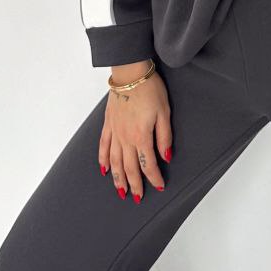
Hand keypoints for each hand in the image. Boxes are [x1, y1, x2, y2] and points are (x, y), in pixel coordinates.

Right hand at [99, 65, 171, 202]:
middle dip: (134, 185)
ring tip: (121, 191)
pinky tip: (105, 169)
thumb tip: (167, 157)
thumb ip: (165, 137)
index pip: (148, 164)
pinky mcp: (108, 124)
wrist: (130, 72)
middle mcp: (125, 138)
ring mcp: (114, 132)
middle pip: (129, 168)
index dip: (154, 177)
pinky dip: (103, 159)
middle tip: (137, 198)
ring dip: (117, 178)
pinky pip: (103, 146)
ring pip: (115, 162)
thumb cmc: (150, 89)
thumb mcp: (165, 112)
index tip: (159, 186)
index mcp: (141, 136)